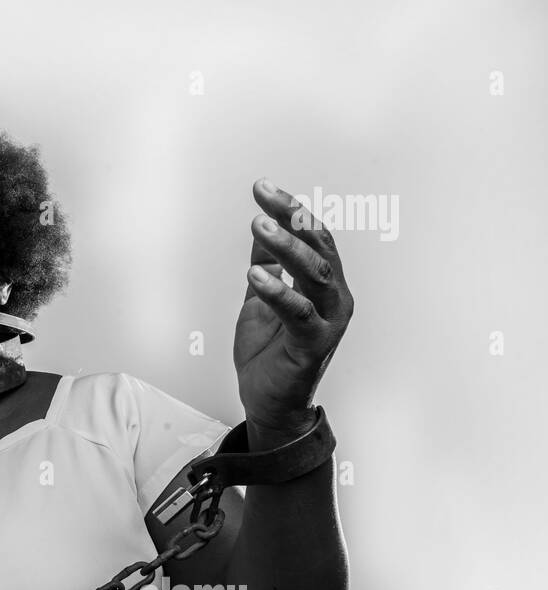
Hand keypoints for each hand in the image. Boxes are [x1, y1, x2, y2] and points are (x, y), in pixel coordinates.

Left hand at [234, 179, 354, 445]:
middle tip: (262, 198)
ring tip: (258, 225)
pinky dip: (278, 291)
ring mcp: (329, 321)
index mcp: (324, 285)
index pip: (313, 237)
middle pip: (319, 247)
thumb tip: (263, 227)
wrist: (268, 402)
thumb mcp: (262, 298)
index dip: (290, 210)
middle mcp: (334, 298)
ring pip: (315, 274)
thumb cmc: (268, 352)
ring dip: (287, 247)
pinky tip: (255, 274)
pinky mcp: (314, 344)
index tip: (262, 187)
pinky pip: (299, 312)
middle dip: (292, 218)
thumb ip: (267, 265)